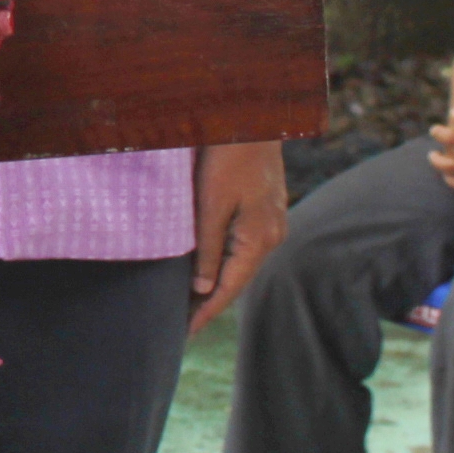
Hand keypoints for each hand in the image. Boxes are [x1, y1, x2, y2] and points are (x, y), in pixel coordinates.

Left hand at [189, 140, 286, 334]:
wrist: (252, 118)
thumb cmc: (227, 156)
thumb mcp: (210, 203)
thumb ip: (207, 247)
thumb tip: (201, 288)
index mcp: (259, 239)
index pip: (229, 288)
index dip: (206, 312)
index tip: (185, 334)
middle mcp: (272, 236)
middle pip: (236, 279)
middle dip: (209, 301)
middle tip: (181, 323)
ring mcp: (272, 222)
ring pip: (240, 262)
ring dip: (216, 281)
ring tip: (190, 301)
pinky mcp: (265, 210)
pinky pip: (243, 245)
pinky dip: (224, 260)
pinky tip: (208, 265)